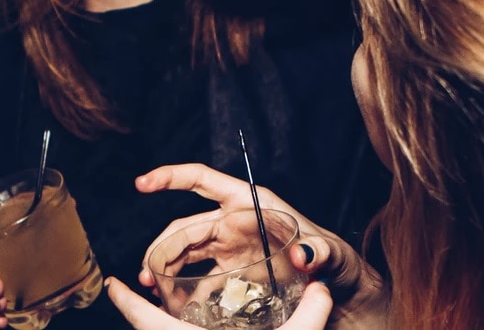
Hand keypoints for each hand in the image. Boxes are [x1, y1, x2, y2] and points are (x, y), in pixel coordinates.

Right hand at [134, 164, 388, 328]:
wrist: (340, 293)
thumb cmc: (338, 261)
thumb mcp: (332, 253)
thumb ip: (320, 252)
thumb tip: (306, 255)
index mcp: (249, 204)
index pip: (202, 180)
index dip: (171, 177)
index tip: (142, 183)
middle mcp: (233, 222)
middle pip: (185, 227)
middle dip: (162, 247)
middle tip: (148, 273)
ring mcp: (229, 248)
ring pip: (185, 252)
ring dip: (164, 268)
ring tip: (151, 288)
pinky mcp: (230, 273)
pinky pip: (198, 279)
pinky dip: (182, 290)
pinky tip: (173, 305)